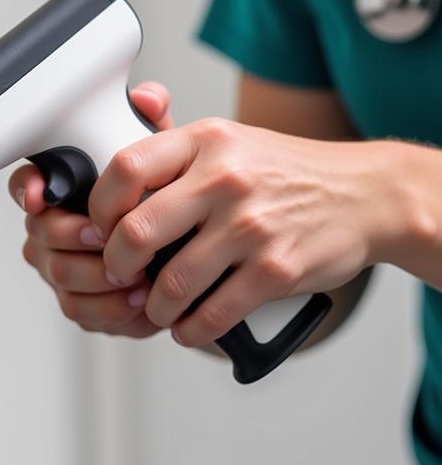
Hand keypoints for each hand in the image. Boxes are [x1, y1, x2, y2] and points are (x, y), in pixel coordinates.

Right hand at [9, 83, 172, 336]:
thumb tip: (150, 98)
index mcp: (64, 189)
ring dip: (99, 278)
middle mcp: (53, 227)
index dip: (29, 189)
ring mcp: (62, 266)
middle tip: (109, 240)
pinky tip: (136, 299)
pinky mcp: (80, 301)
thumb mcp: (165, 158)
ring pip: (60, 274)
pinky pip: (79, 309)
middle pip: (43, 235)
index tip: (39, 196)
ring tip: (137, 276)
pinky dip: (109, 309)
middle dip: (77, 239)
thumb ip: (154, 126)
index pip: (27, 183)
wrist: (188, 252)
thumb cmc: (165, 201)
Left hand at [90, 118, 398, 347]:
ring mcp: (251, 225)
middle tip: (120, 275)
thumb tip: (125, 135)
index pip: (125, 168)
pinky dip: (191, 329)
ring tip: (155, 307)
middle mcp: (225, 179)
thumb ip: (172, 145)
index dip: (99, 206)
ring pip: (171, 283)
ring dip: (153, 307)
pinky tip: (187, 326)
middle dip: (116, 265)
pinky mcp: (276, 269)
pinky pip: (214, 313)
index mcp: (204, 141)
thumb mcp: (227, 139)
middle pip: (136, 231)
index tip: (100, 227)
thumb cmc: (282, 171)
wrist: (366, 194)